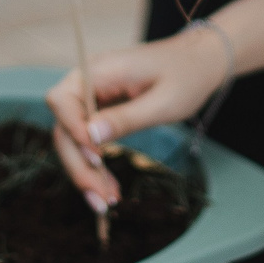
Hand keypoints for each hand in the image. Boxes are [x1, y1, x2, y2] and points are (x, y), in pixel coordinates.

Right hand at [45, 24, 229, 207]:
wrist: (200, 61)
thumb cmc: (186, 75)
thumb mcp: (163, 102)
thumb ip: (126, 118)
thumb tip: (91, 137)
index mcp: (98, 71)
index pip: (63, 100)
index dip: (73, 131)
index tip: (96, 158)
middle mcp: (87, 83)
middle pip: (64, 127)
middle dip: (78, 165)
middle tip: (100, 199)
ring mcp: (92, 98)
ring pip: (73, 140)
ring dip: (85, 173)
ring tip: (105, 202)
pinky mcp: (101, 112)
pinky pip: (88, 142)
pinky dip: (96, 167)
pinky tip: (109, 188)